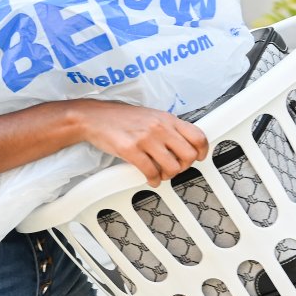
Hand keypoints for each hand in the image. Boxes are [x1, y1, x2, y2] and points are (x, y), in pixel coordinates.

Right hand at [71, 100, 208, 186]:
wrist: (93, 117)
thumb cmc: (119, 117)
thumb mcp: (149, 115)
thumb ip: (167, 127)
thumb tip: (183, 144)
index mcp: (166, 118)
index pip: (198, 136)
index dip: (202, 151)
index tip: (198, 157)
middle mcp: (159, 127)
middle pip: (188, 155)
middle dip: (183, 166)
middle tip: (175, 167)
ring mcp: (145, 138)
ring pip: (172, 167)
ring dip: (168, 176)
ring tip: (160, 173)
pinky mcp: (131, 150)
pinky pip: (151, 172)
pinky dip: (153, 180)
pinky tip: (150, 178)